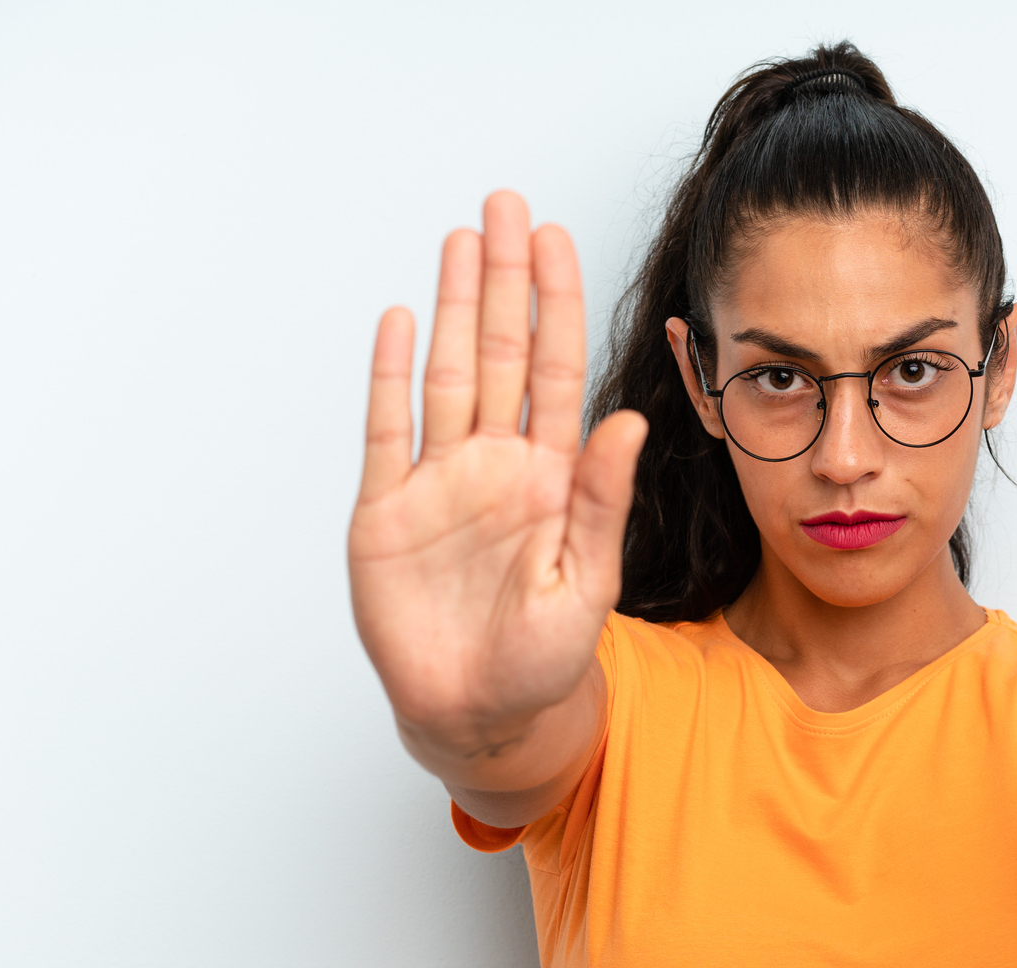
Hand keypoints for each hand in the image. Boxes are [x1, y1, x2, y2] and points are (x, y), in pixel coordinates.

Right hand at [349, 192, 646, 759]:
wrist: (483, 714)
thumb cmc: (545, 657)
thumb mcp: (587, 579)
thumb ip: (603, 500)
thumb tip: (629, 422)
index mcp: (550, 476)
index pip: (554, 370)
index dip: (553, 304)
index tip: (556, 240)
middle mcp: (495, 465)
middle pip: (496, 351)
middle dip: (501, 278)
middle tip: (505, 205)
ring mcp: (439, 483)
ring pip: (445, 374)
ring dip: (448, 307)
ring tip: (459, 240)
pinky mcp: (387, 513)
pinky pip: (387, 432)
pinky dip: (388, 376)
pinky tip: (397, 321)